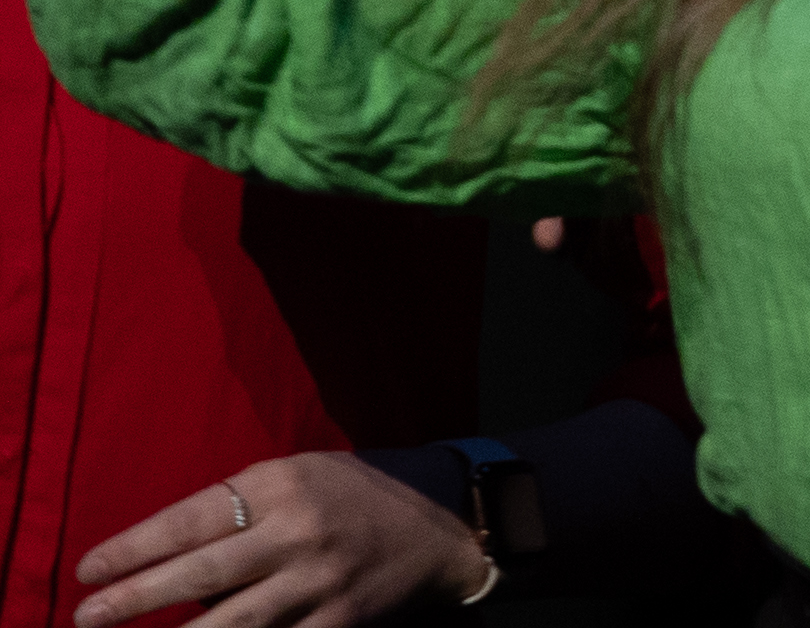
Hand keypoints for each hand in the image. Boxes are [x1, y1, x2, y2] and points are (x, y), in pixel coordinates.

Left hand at [74, 449, 490, 627]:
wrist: (444, 524)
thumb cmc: (357, 494)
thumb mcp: (302, 475)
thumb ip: (242, 506)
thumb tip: (169, 556)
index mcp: (284, 484)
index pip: (192, 517)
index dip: (135, 546)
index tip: (89, 569)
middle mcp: (300, 530)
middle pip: (202, 571)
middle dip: (135, 597)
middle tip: (86, 616)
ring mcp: (320, 580)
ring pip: (233, 621)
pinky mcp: (338, 620)